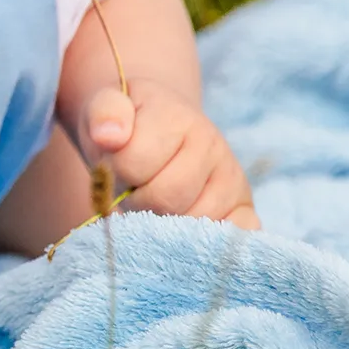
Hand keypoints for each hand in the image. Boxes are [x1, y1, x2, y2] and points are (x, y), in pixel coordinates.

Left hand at [78, 81, 259, 227]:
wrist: (156, 126)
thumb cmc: (128, 124)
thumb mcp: (105, 105)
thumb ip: (103, 113)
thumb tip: (109, 136)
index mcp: (177, 118)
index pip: (133, 164)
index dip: (113, 171)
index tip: (116, 162)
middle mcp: (213, 146)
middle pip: (165, 198)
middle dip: (137, 200)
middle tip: (134, 187)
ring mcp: (232, 179)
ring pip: (192, 223)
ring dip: (164, 223)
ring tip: (156, 201)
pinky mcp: (244, 208)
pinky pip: (234, 235)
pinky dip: (208, 243)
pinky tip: (186, 232)